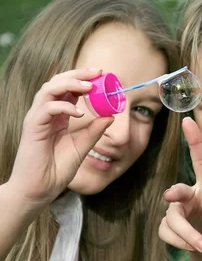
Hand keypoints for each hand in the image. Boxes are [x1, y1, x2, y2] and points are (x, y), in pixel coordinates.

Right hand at [7, 68, 113, 211]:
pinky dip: (63, 106)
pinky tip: (78, 113)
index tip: (102, 75)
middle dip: (78, 73)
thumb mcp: (83, 147)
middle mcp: (46, 113)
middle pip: (58, 82)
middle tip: (97, 72)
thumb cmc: (57, 169)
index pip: (69, 88)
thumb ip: (94, 131)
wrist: (40, 189)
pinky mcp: (32, 127)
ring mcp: (38, 118)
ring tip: (89, 86)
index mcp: (58, 115)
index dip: (84, 79)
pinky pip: (46, 108)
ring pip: (49, 88)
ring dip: (70, 83)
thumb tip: (111, 115)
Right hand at [159, 117, 201, 256]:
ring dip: (187, 233)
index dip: (195, 139)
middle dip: (175, 191)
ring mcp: (178, 210)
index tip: (187, 120)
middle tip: (172, 195)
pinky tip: (198, 248)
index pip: (201, 159)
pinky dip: (183, 242)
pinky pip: (167, 232)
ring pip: (172, 217)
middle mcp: (190, 193)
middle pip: (178, 188)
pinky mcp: (169, 227)